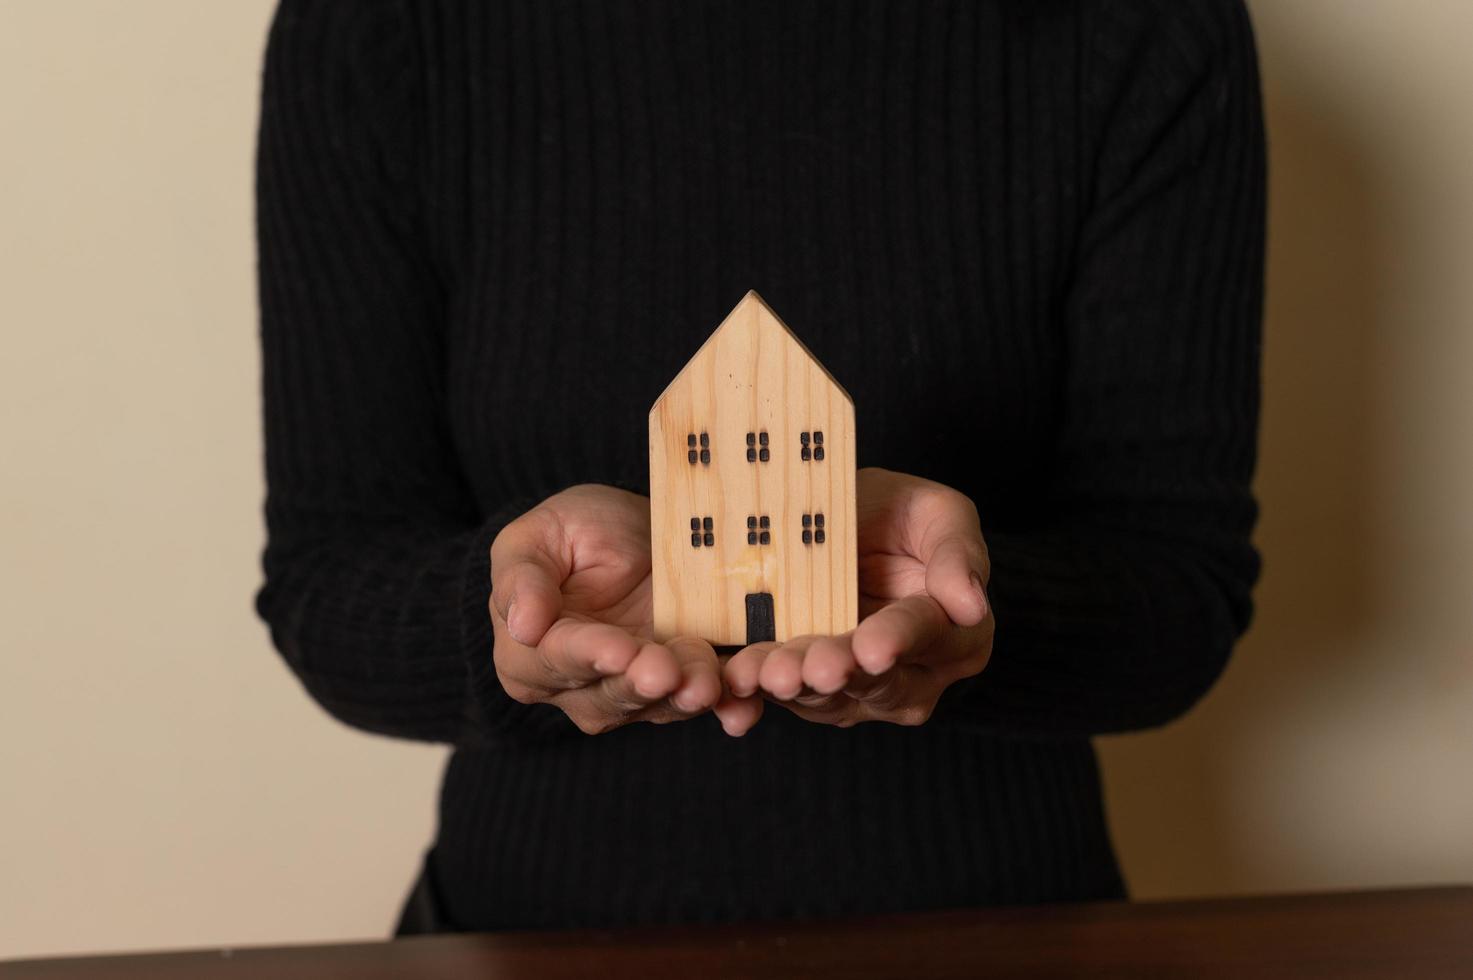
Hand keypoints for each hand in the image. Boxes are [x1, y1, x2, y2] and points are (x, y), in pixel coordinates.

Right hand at [490, 485, 761, 735]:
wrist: (628, 531)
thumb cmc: (570, 533)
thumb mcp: (535, 538)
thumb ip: (523, 579)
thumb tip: (522, 626)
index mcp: (530, 659)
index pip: (560, 659)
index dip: (590, 655)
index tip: (618, 650)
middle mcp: (580, 689)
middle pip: (611, 693)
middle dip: (642, 682)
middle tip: (666, 671)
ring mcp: (635, 692)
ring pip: (659, 703)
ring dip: (685, 695)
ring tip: (705, 683)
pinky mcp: (684, 683)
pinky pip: (705, 699)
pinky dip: (727, 705)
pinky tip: (742, 708)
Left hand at [723, 468, 993, 728]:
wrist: (852, 535)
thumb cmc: (901, 520)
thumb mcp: (937, 513)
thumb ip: (957, 553)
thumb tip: (971, 604)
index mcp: (955, 633)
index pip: (928, 634)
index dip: (899, 640)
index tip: (873, 647)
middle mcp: (914, 675)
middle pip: (876, 680)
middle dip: (839, 672)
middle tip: (812, 668)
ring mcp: (861, 693)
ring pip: (827, 697)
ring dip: (794, 686)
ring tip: (767, 673)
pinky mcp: (810, 692)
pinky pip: (785, 696)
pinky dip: (758, 692)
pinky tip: (737, 680)